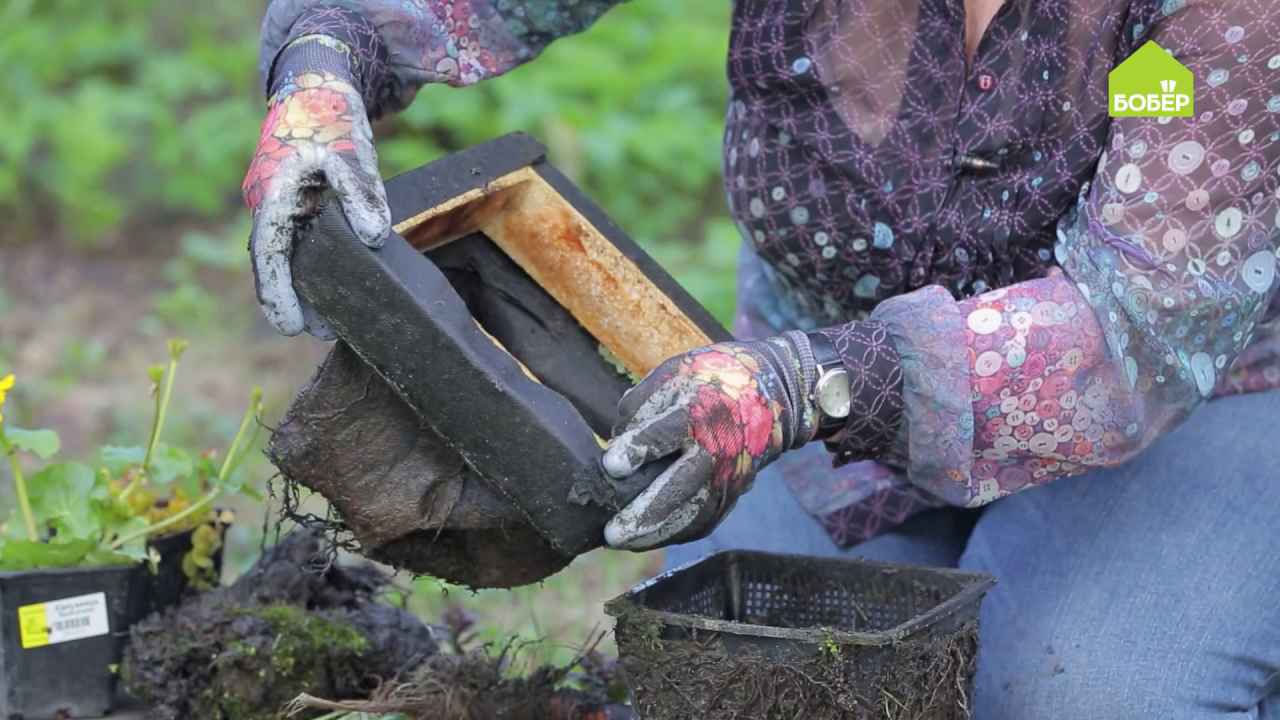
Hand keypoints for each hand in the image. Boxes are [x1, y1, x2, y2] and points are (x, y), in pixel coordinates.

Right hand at [241, 70, 388, 336]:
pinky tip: (335, 287)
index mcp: (273, 195)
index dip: (276, 293)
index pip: (268, 254)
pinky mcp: (294, 203)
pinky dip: (311, 267)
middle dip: (294, 301)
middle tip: (325, 333)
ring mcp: (280, 205)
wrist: (317, 84)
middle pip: (275, 264)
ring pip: (286, 256)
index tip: (290, 327)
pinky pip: (298, 242)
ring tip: (332, 324)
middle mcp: (269, 205)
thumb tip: (374, 238)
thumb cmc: (330, 116)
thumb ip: (362, 193)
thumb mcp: (351, 152)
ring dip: (303, 288)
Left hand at [602, 336, 817, 549]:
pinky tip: (647, 538)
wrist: (767, 394)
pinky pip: (703, 522)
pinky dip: (674, 533)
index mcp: (698, 411)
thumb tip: (614, 444)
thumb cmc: (708, 380)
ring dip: (656, 534)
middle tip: (612, 532)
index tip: (612, 466)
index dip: (638, 449)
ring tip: (623, 542)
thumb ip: (638, 406)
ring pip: (691, 515)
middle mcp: (716, 448)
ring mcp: (728, 476)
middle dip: (644, 513)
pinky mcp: (733, 493)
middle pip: (679, 487)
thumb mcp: (673, 374)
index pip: (666, 433)